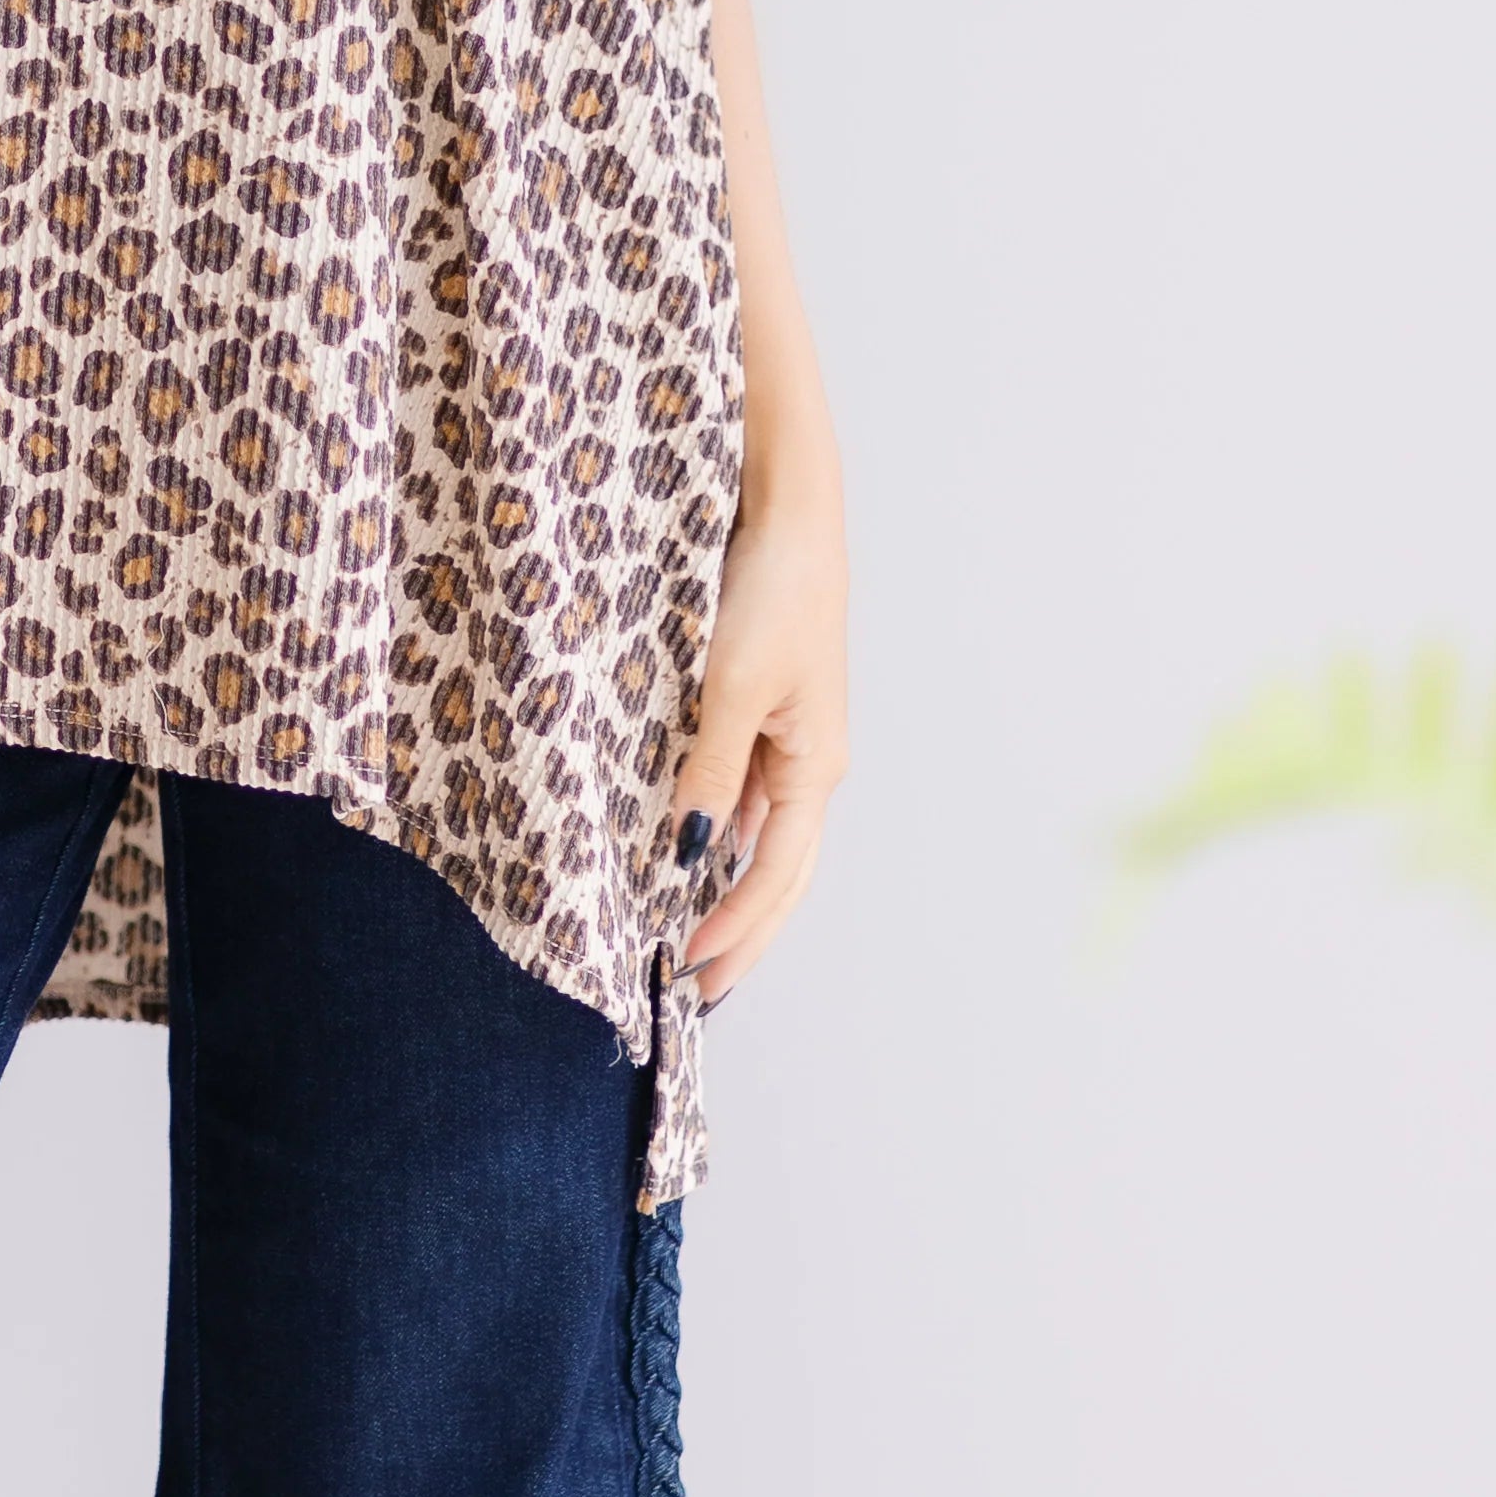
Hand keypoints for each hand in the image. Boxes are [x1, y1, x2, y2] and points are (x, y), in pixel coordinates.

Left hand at [670, 464, 847, 1004]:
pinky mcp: (758, 710)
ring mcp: (785, 739)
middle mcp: (806, 763)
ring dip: (725, 889)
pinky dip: (712, 834)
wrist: (787, 507)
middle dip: (741, 932)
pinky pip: (736, 792)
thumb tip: (683, 855)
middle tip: (696, 988)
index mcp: (815, 766)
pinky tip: (680, 854)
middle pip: (777, 873)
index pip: (775, 876)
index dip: (735, 928)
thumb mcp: (730, 688)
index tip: (689, 972)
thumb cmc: (772, 590)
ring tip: (686, 937)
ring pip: (756, 837)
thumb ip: (706, 774)